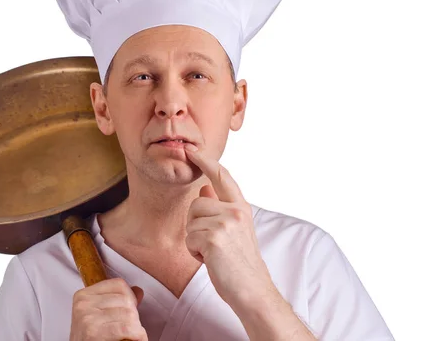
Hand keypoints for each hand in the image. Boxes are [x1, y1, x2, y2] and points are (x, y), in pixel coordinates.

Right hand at [70, 278, 147, 340]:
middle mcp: (83, 304)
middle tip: (132, 326)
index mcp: (84, 295)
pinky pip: (126, 329)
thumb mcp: (98, 315)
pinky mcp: (93, 332)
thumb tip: (138, 291)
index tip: (130, 310)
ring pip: (129, 314)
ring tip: (133, 333)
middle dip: (134, 314)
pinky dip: (137, 335)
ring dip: (136, 327)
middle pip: (126, 299)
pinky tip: (137, 338)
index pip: (119, 284)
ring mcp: (87, 318)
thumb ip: (117, 301)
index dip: (130, 297)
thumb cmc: (89, 337)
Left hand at [183, 143, 275, 307]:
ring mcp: (226, 223)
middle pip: (196, 202)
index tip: (192, 150)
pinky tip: (210, 260)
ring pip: (190, 221)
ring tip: (214, 253)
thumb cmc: (240, 263)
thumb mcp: (234, 229)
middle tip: (213, 243)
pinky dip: (194, 252)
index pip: (222, 176)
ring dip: (195, 240)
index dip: (205, 161)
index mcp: (241, 207)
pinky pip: (189, 238)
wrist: (253, 291)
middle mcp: (236, 211)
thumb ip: (220, 206)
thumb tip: (203, 186)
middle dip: (196, 224)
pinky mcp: (214, 238)